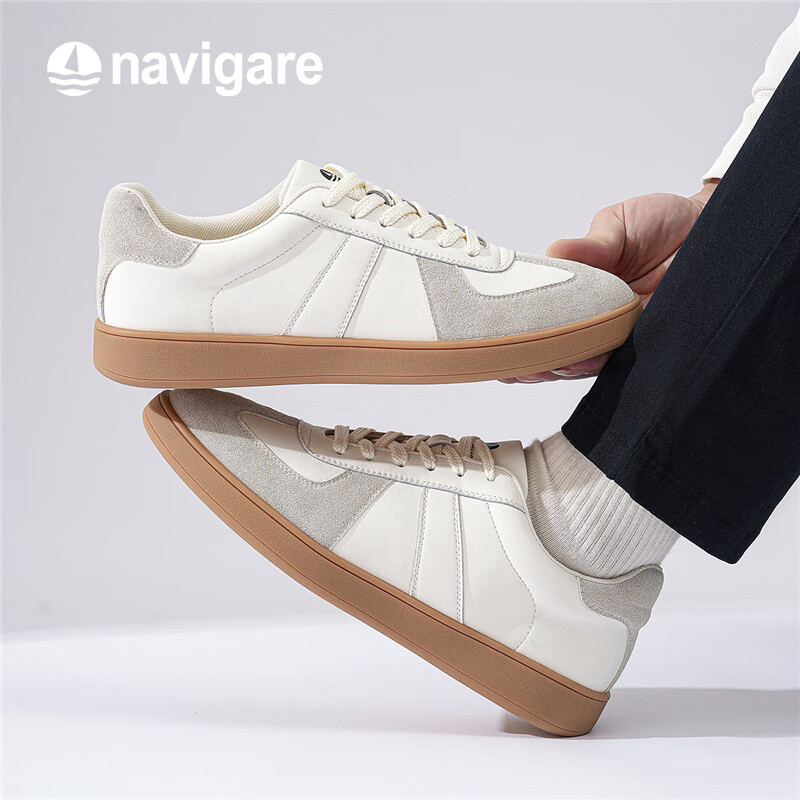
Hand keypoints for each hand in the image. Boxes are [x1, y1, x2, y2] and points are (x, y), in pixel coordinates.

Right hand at [501, 180, 717, 383]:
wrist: (712, 223)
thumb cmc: (661, 221)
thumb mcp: (619, 224)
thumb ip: (591, 245)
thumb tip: (554, 252)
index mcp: (581, 290)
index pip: (542, 316)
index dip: (517, 333)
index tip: (491, 342)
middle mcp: (596, 317)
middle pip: (558, 347)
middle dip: (532, 361)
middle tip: (511, 366)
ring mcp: (621, 331)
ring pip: (585, 359)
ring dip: (562, 365)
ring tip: (542, 367)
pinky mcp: (649, 338)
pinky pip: (622, 359)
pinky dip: (599, 362)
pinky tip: (581, 362)